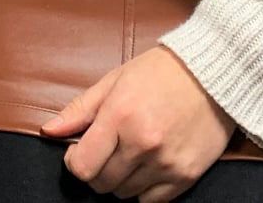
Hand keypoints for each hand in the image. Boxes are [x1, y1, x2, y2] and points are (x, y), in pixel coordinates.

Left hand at [40, 47, 237, 201]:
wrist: (213, 74)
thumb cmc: (160, 72)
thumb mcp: (114, 81)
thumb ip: (80, 110)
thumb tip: (49, 131)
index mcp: (120, 116)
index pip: (83, 166)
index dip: (75, 162)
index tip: (80, 152)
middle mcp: (143, 143)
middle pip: (102, 183)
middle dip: (98, 170)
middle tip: (108, 150)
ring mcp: (166, 162)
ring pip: (125, 195)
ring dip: (121, 179)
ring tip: (132, 153)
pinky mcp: (187, 175)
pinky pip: (153, 202)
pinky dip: (145, 190)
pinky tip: (148, 166)